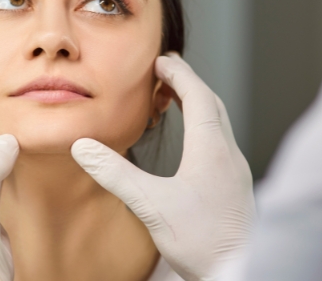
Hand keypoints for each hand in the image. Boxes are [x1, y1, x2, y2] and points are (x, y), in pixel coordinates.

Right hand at [71, 53, 254, 280]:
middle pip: (212, 105)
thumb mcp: (151, 204)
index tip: (161, 61)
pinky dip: (204, 128)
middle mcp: (228, 154)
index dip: (179, 75)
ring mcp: (236, 171)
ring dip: (198, 105)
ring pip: (219, 124)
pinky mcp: (236, 187)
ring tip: (175, 102)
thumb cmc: (201, 241)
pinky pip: (221, 142)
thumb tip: (84, 147)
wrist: (238, 273)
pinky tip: (192, 145)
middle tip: (166, 73)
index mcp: (211, 149)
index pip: (197, 96)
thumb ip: (116, 174)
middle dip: (189, 84)